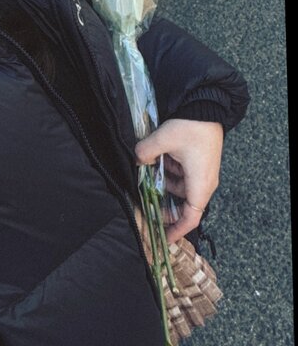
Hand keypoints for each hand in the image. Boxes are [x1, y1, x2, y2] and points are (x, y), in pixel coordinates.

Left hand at [134, 118, 222, 244]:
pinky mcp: (197, 162)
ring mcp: (201, 172)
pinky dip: (168, 171)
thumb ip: (145, 153)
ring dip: (163, 182)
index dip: (177, 230)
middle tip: (144, 201)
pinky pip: (181, 174)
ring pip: (178, 187)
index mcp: (200, 184)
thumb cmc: (192, 126)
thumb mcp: (163, 140)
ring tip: (147, 172)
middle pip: (182, 203)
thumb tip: (137, 161)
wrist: (207, 106)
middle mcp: (203, 182)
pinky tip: (156, 160)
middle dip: (163, 202)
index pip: (190, 217)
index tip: (164, 239)